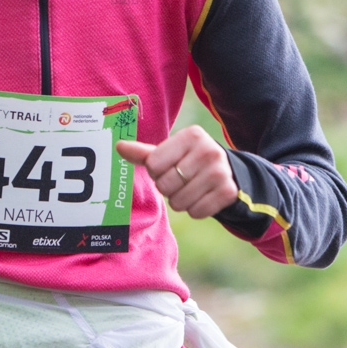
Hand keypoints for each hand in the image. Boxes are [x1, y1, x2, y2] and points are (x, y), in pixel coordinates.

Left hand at [116, 125, 238, 219]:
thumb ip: (143, 152)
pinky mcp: (227, 192)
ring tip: (191, 188)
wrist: (227, 171)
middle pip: (165, 185)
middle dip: (168, 188)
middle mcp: (208, 151)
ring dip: (180, 201)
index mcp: (191, 135)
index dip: (156, 171)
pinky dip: (195, 210)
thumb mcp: (169, 152)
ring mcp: (220, 172)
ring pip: (179, 202)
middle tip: (181, 180)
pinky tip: (203, 196)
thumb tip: (119, 147)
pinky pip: (196, 212)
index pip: (153, 164)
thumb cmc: (188, 160)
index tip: (169, 166)